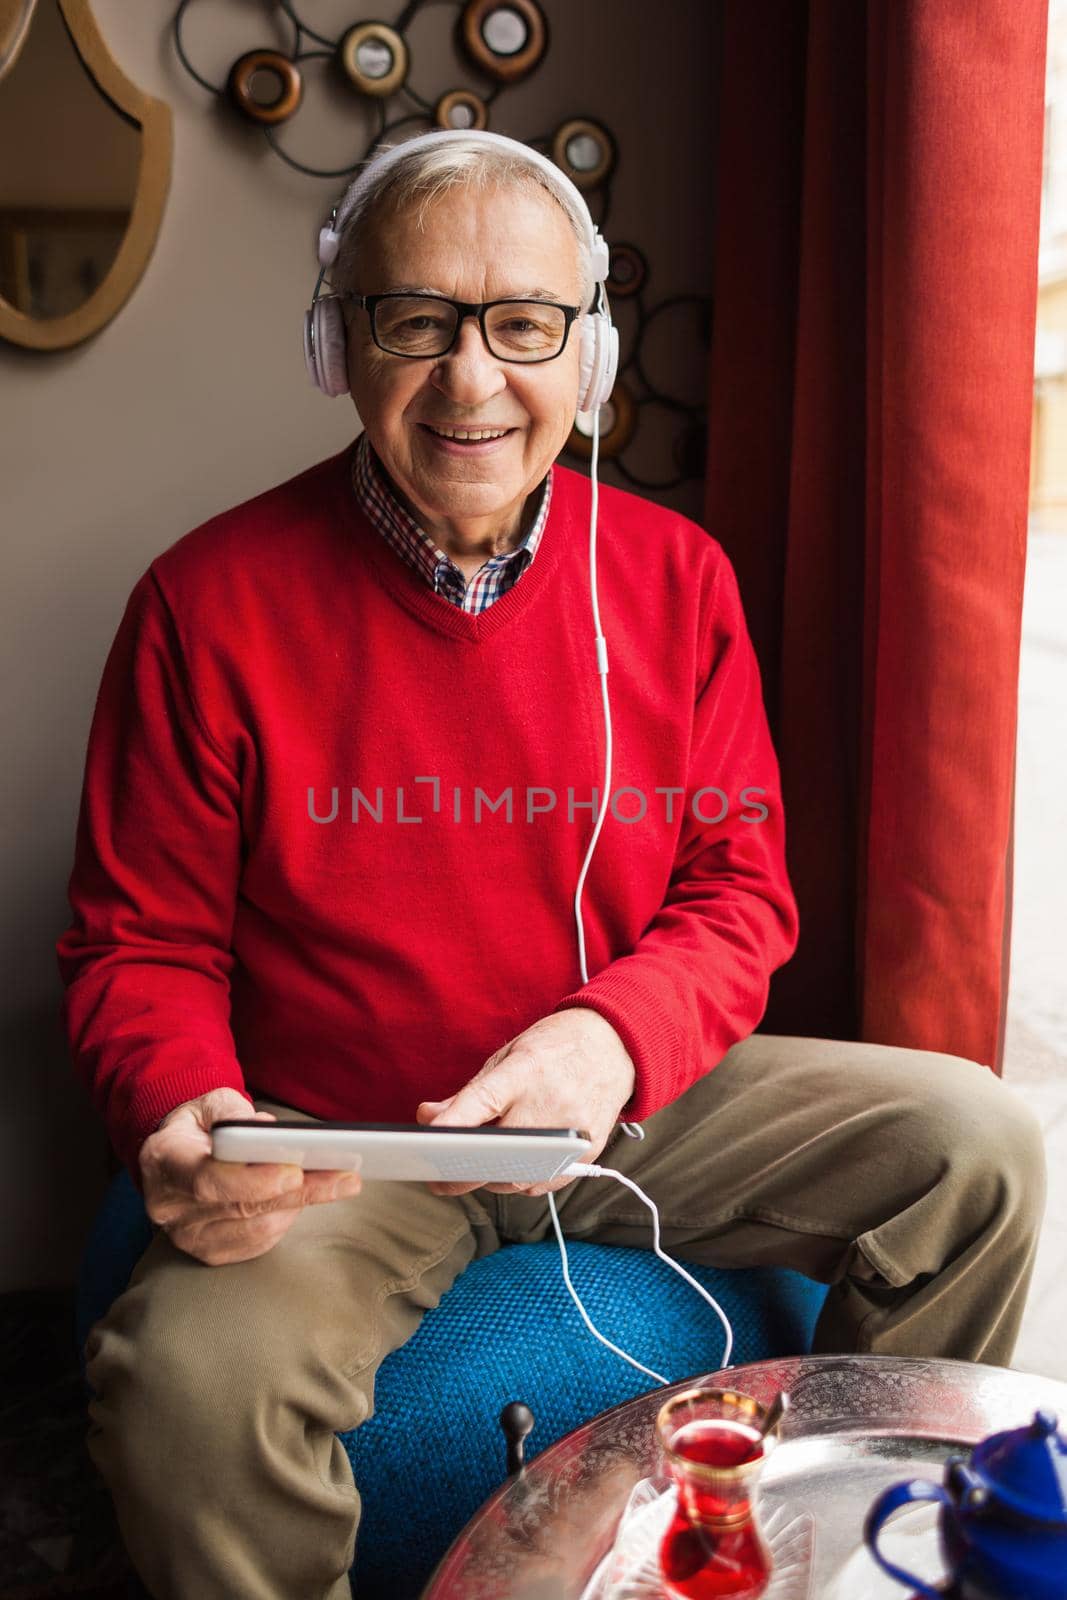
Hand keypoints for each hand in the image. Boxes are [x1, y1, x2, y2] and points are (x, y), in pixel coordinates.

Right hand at [139, 1087, 363, 1265]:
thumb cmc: (200, 1126)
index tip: (295, 1172)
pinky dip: (286, 1221)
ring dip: (300, 1206)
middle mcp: (169, 1206)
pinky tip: (305, 1199)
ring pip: (255, 1230)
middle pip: (242, 1207)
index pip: (207, 1179)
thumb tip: (269, 1132)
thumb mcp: (210, 1103)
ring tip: (336, 1182)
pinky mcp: (207, 1254)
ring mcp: (186, 1236)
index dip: (253, 1180)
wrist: (176, 1156)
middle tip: (345, 1177)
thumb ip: (235, 1112)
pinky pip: (257, 1245)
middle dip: (299, 1192)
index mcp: (165, 1160)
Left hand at [415, 1008, 635, 1198]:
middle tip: (440, 1176)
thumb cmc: (554, 1048)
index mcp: (527, 1070)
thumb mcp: (509, 1056)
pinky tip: (511, 1168)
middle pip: (499, 1152)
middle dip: (463, 1170)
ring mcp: (573, 1131)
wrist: (615, 1046)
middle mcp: (552, 1102)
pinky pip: (542, 1183)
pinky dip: (520, 1181)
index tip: (426, 1141)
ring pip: (518, 1177)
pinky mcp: (587, 1152)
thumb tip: (428, 1117)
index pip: (482, 1101)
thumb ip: (469, 1093)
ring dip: (490, 1178)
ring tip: (478, 1167)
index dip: (452, 1124)